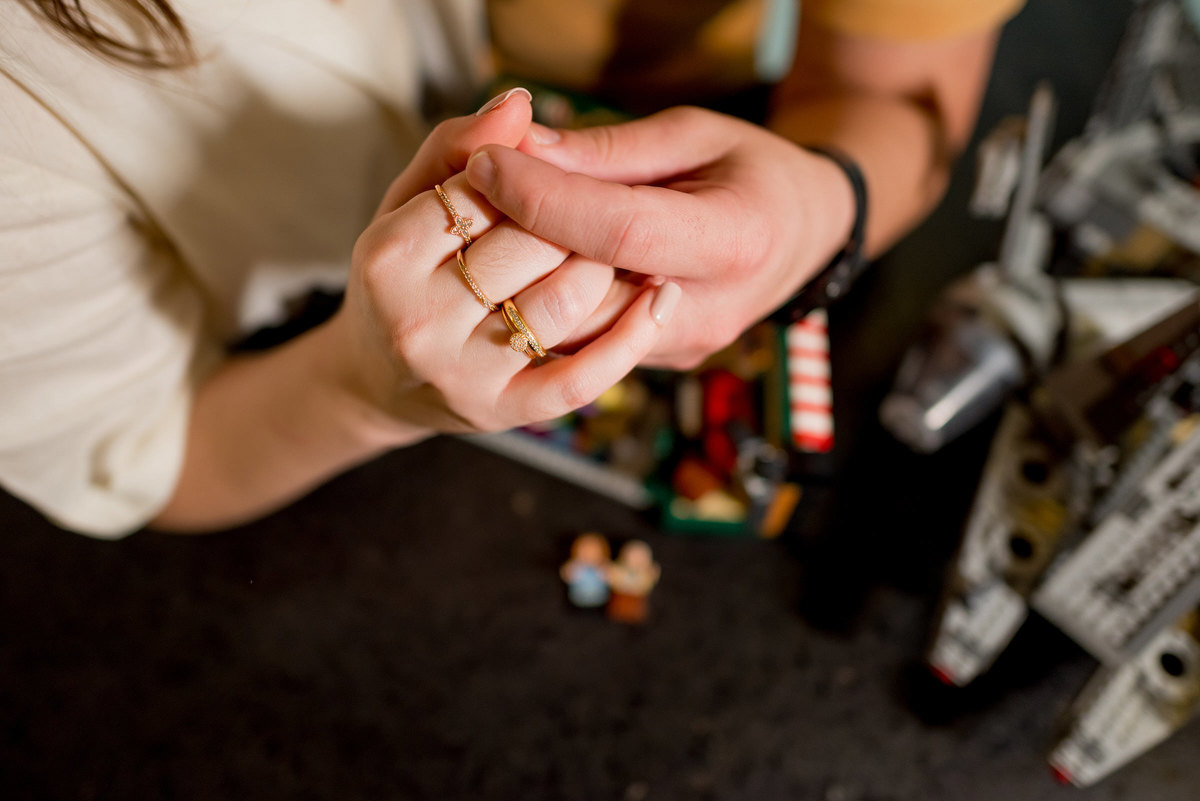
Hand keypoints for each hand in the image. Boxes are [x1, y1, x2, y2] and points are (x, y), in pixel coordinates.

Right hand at [330, 93, 681, 435]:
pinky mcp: (503, 412)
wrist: (378, 377)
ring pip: (565, 301)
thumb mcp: (410, 199)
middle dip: (572, 217)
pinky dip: (629, 340)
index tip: (549, 170)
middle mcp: (415, 321)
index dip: (532, 174)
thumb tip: (519, 104)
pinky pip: (579, 378)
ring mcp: (460, 374)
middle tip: (596, 208)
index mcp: (386, 255)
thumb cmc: (404, 270)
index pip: (485, 191)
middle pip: (532, 243)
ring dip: (607, 264)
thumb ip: (457, 144)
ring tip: (620, 248)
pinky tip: (662, 299)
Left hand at [465, 106, 855, 368]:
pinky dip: (546, 297)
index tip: (487, 161)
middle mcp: (707, 311)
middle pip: (584, 290)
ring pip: (572, 328)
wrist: (802, 237)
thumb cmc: (752, 173)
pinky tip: (527, 257)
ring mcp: (680, 347)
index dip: (543, 196)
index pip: (618, 230)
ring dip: (523, 275)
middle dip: (518, 238)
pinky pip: (584, 338)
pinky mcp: (657, 361)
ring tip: (493, 220)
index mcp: (733, 241)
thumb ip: (609, 149)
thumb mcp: (695, 136)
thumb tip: (521, 147)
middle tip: (473, 189)